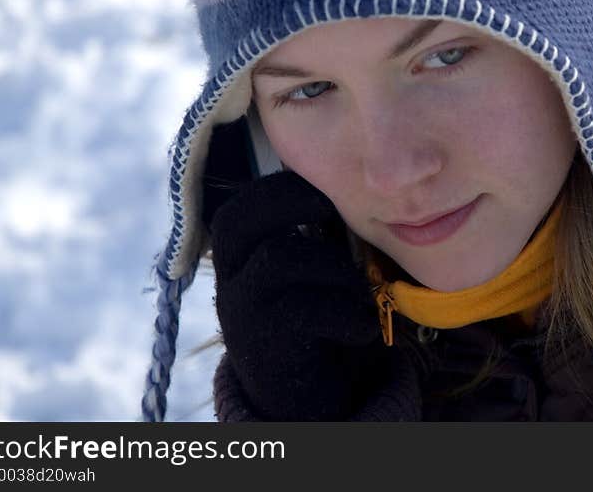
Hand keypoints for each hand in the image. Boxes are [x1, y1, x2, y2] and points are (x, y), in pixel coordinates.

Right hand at [210, 170, 390, 419]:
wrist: (305, 405)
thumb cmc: (318, 328)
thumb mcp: (310, 281)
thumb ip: (316, 242)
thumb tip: (352, 194)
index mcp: (240, 262)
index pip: (239, 208)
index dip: (278, 187)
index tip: (322, 189)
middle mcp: (230, 283)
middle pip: (238, 220)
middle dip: (290, 201)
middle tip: (330, 209)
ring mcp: (242, 314)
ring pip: (281, 259)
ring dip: (334, 268)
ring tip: (359, 294)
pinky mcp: (266, 345)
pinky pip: (306, 310)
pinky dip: (347, 314)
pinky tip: (362, 329)